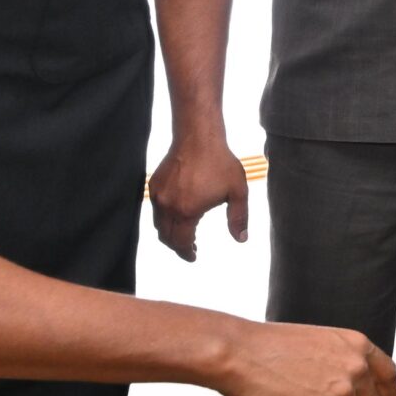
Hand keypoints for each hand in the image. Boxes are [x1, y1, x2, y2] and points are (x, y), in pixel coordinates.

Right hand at [150, 131, 249, 261]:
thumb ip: (239, 218)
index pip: (181, 242)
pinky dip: (164, 217)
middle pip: (166, 237)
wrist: (199, 138)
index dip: (186, 253)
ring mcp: (158, 195)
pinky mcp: (154, 185)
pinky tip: (179, 213)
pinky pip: (156, 208)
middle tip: (191, 248)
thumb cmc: (221, 164)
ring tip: (185, 233)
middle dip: (177, 246)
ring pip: (158, 224)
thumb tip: (241, 239)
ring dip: (170, 233)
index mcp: (187, 212)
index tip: (193, 257)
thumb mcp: (238, 192)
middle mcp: (167, 206)